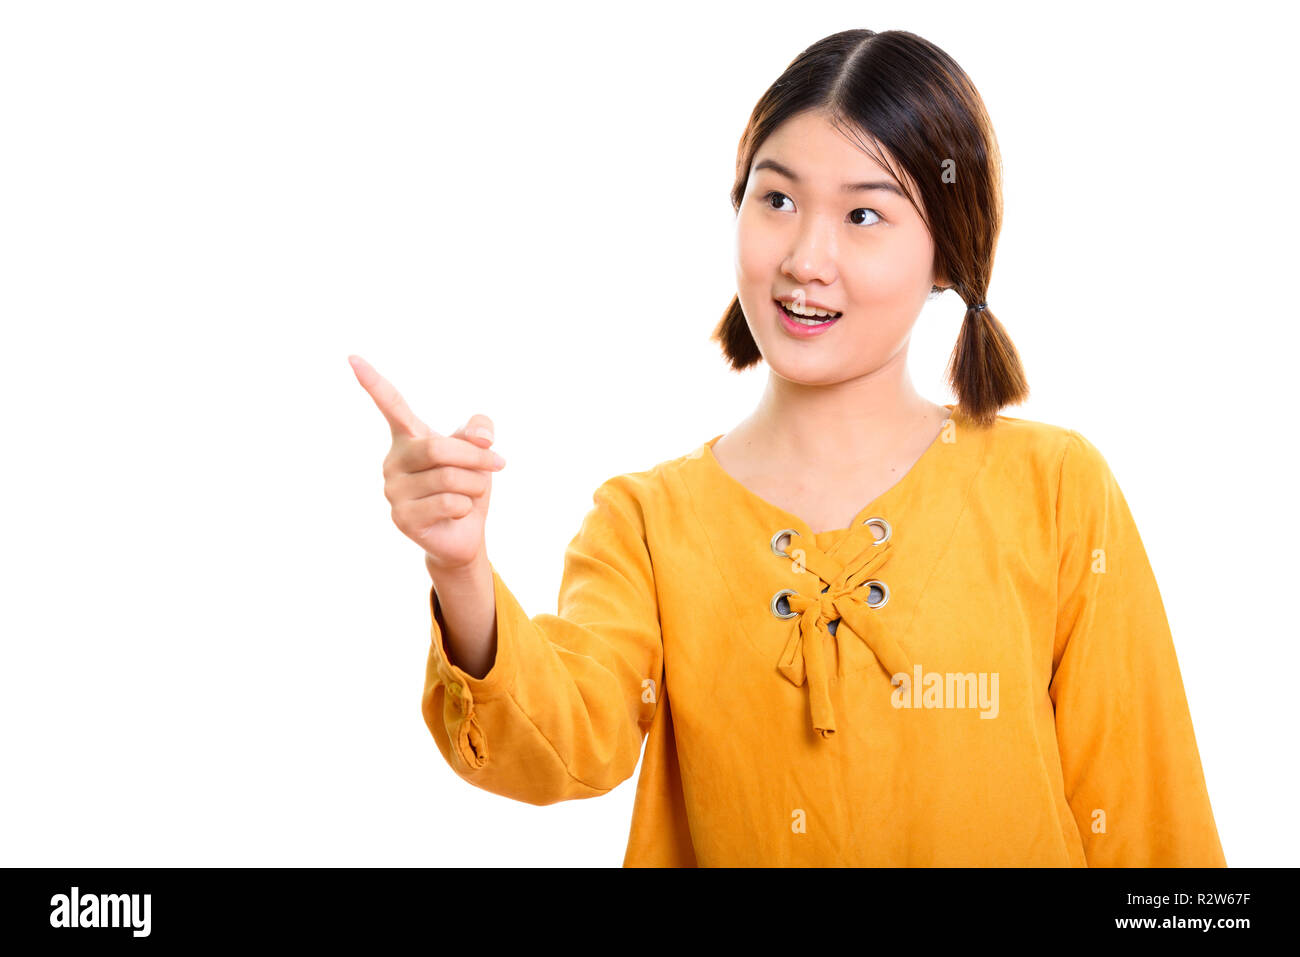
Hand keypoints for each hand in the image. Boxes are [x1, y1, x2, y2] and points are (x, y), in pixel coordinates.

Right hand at [349, 355, 504, 571]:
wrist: (463, 533)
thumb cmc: (467, 485)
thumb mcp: (479, 451)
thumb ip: (480, 431)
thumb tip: (482, 437)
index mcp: (408, 437)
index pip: (391, 405)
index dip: (373, 382)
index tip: (353, 357)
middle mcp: (394, 460)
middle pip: (438, 449)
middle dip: (475, 457)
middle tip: (498, 464)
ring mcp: (393, 490)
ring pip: (448, 478)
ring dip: (475, 484)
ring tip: (469, 494)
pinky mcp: (401, 518)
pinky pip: (448, 503)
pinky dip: (466, 506)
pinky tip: (458, 512)